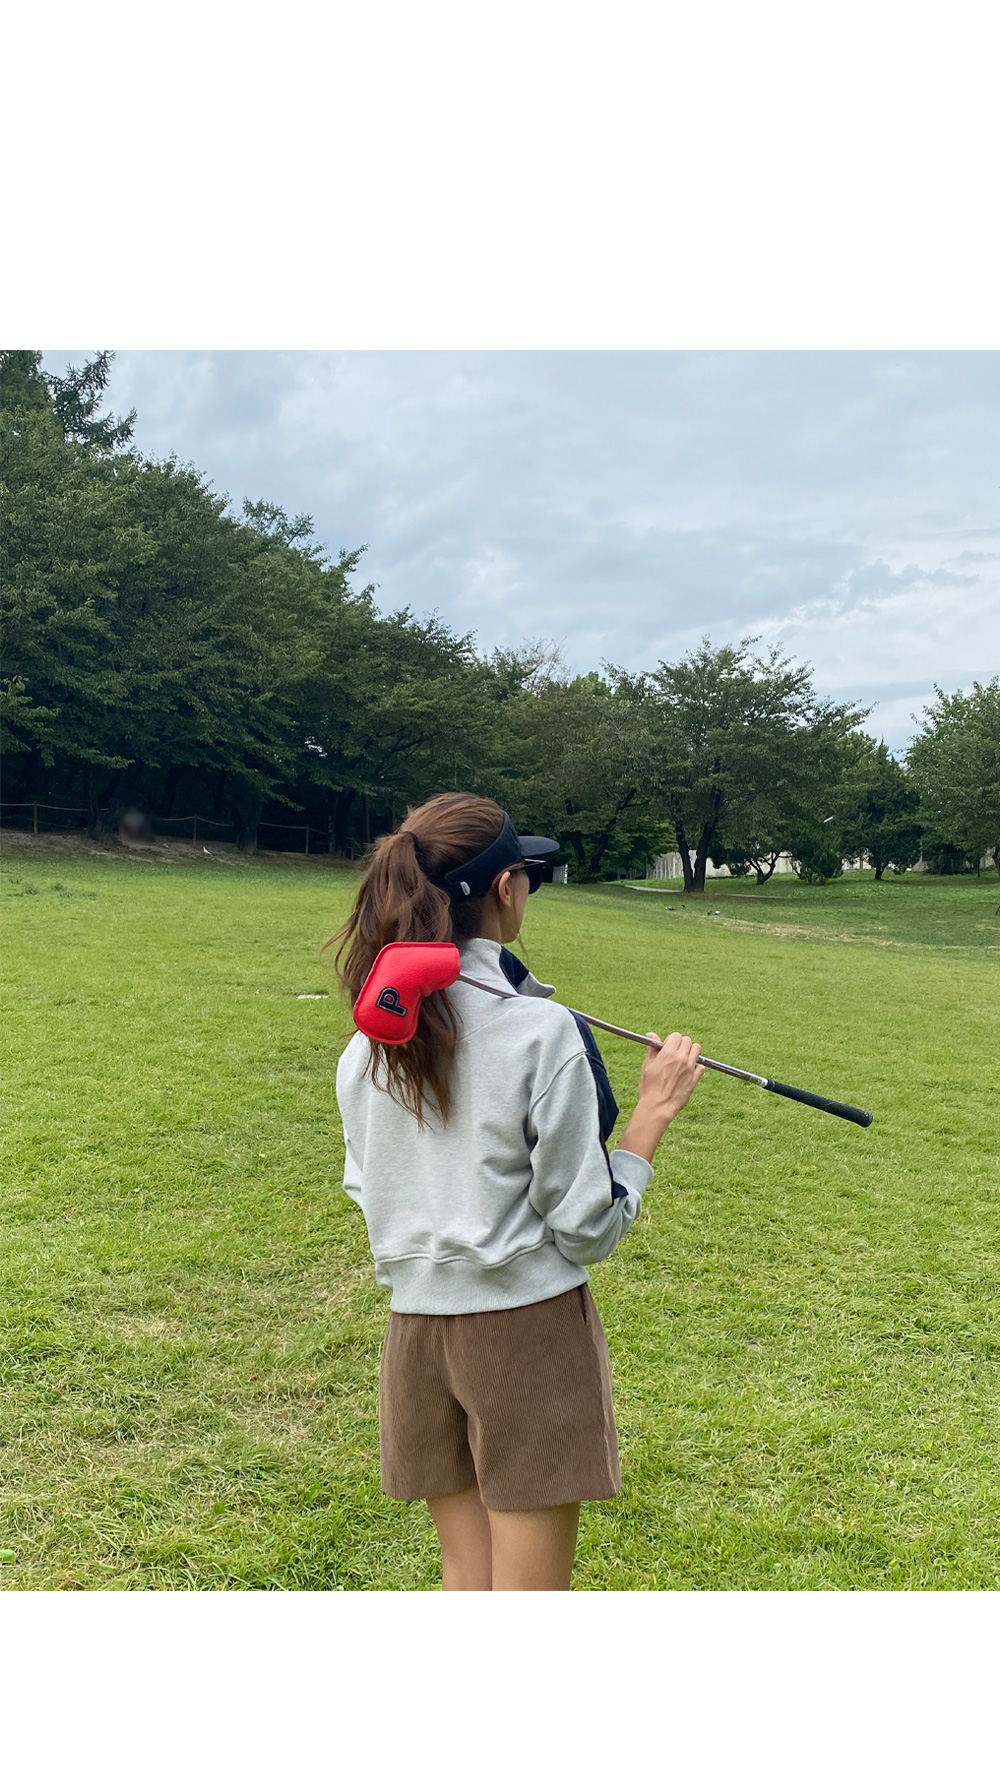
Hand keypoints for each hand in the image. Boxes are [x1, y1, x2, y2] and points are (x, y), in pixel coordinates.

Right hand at [618, 1032, 704, 1163]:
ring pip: (697, 1050)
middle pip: (688, 1041)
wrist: (658, 1107)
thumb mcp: (647, 1065)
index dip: (671, 1040)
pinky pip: (701, 1067)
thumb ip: (652, 1049)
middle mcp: (681, 1058)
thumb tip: (652, 1035)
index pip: (676, 1036)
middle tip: (675, 1053)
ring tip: (683, 1060)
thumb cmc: (649, 1087)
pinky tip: (687, 1072)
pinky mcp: (695, 1079)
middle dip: (681, 1044)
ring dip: (691, 1052)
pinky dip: (696, 1067)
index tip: (668, 1047)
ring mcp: (690, 1068)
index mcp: (668, 1053)